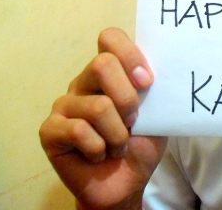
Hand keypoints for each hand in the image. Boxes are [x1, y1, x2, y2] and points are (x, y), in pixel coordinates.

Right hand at [39, 28, 166, 208]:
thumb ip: (157, 87)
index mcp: (110, 72)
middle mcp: (84, 82)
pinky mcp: (50, 130)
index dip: (130, 54)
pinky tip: (101, 155)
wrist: (126, 183)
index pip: (110, 38)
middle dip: (128, 97)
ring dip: (119, 133)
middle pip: (102, 64)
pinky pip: (80, 130)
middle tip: (135, 119)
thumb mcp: (159, 112)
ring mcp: (65, 104)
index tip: (148, 82)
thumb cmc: (141, 143)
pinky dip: (100, 148)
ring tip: (119, 145)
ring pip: (98, 106)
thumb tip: (170, 66)